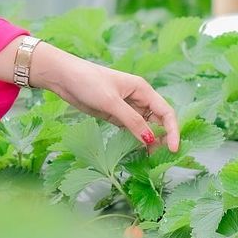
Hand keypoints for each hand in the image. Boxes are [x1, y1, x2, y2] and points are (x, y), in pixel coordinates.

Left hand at [34, 45, 179, 151]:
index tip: (173, 149)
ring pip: (146, 127)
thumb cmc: (88, 82)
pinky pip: (132, 129)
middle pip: (158, 121)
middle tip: (161, 159)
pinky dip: (137, 140)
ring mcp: (127, 108)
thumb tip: (150, 139)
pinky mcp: (115, 115)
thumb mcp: (111, 102)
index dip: (173, 131)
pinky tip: (138, 152)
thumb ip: (131, 121)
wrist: (63, 77)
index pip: (166, 112)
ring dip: (150, 141)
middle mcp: (138, 98)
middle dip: (163, 138)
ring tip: (151, 159)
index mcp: (142, 90)